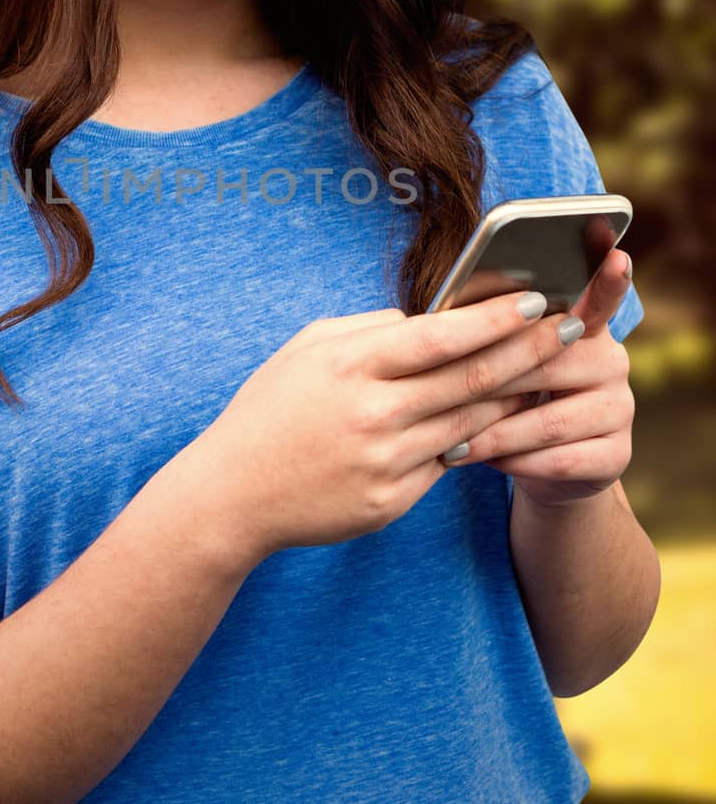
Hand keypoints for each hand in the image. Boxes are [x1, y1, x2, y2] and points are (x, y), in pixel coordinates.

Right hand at [193, 288, 592, 566]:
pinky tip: (502, 423)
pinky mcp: (390, 503)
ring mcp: (385, 463)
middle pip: (472, 379)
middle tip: (570, 330)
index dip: (496, 318)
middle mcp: (374, 414)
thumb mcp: (307, 349)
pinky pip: (446, 465)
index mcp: (352, 367)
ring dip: (517, 397)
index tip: (537, 300)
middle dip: (530, 351)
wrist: (233, 494)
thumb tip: (427, 321)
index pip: (441, 337)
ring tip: (551, 373)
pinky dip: (477, 442)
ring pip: (471, 424)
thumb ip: (369, 330)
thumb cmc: (269, 410)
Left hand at [446, 249, 635, 507]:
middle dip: (490, 383)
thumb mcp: (505, 363)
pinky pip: (558, 460)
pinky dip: (515, 463)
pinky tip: (485, 461)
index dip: (610, 280)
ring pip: (549, 421)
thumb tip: (443, 317)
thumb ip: (496, 336)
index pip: (601, 298)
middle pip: (549, 365)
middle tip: (441, 397)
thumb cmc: (512, 398)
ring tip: (454, 443)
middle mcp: (613, 362)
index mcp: (585, 328)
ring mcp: (621, 409)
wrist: (545, 467)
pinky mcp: (616, 455)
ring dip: (495, 434)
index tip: (618, 256)